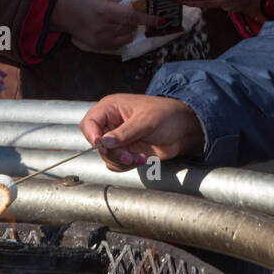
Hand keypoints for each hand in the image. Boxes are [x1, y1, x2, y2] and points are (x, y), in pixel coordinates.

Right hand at [50, 0, 162, 50]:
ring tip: (125, 20)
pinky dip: (123, 36)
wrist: (59, 10)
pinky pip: (118, 43)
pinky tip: (117, 28)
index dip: (148, 19)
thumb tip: (133, 6)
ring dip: (131, 29)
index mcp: (104, 10)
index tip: (161, 20)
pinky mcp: (97, 45)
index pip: (132, 16)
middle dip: (138, 21)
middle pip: (131, 27)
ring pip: (127, 36)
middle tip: (140, 14)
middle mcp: (104, 26)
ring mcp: (100, 38)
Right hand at [81, 93, 205, 170]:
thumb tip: (104, 142)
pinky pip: (116, 164)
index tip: (101, 145)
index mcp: (111, 108)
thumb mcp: (145, 121)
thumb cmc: (166, 115)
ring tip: (139, 157)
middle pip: (96, 143)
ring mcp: (117, 139)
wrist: (183, 129)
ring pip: (106, 156)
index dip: (91, 135)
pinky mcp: (125, 151)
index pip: (90, 122)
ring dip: (121, 161)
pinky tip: (142, 159)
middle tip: (127, 155)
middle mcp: (111, 124)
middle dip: (111, 152)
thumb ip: (124, 133)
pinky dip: (127, 165)